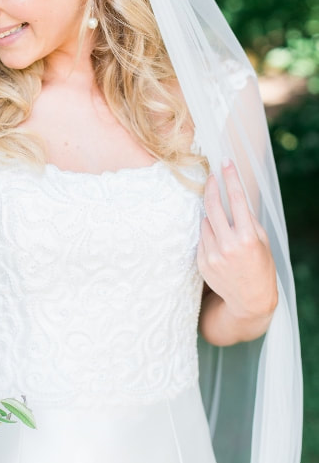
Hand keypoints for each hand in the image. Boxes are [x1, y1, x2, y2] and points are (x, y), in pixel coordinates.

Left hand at [197, 159, 277, 331]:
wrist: (249, 300)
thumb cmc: (260, 266)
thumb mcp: (261, 240)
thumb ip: (246, 218)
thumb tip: (231, 194)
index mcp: (247, 238)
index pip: (236, 199)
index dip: (230, 178)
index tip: (225, 162)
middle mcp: (228, 245)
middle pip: (212, 205)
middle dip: (210, 187)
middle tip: (211, 176)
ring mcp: (212, 255)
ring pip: (204, 221)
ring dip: (211, 217)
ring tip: (223, 228)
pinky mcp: (201, 262)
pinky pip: (201, 237)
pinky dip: (208, 234)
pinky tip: (218, 244)